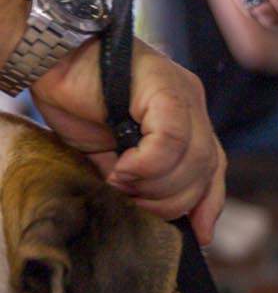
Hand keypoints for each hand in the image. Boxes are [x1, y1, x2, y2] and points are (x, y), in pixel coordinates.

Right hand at [31, 41, 226, 244]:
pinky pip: (171, 138)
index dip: (209, 205)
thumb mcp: (115, 152)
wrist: (48, 58)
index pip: (214, 168)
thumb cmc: (75, 102)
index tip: (198, 234)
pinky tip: (122, 170)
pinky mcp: (164, 84)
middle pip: (206, 169)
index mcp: (187, 120)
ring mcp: (182, 92)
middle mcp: (192, 104)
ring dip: (155, 185)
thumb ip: (142, 176)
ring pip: (193, 157)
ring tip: (120, 183)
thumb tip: (159, 216)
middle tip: (134, 202)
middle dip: (171, 200)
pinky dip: (148, 164)